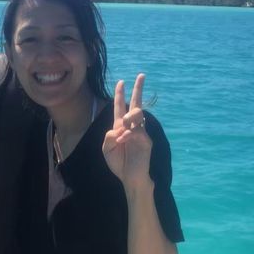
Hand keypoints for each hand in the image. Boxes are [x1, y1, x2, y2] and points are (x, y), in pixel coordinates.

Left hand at [102, 73, 151, 187]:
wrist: (129, 177)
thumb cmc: (118, 162)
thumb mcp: (107, 148)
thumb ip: (109, 136)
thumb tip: (119, 128)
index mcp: (121, 127)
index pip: (120, 107)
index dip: (120, 95)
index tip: (121, 82)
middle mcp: (132, 127)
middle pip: (135, 105)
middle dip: (138, 90)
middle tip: (141, 75)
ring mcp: (140, 133)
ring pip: (136, 115)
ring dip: (128, 118)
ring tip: (123, 127)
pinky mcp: (145, 141)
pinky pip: (136, 131)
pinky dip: (127, 135)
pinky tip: (123, 141)